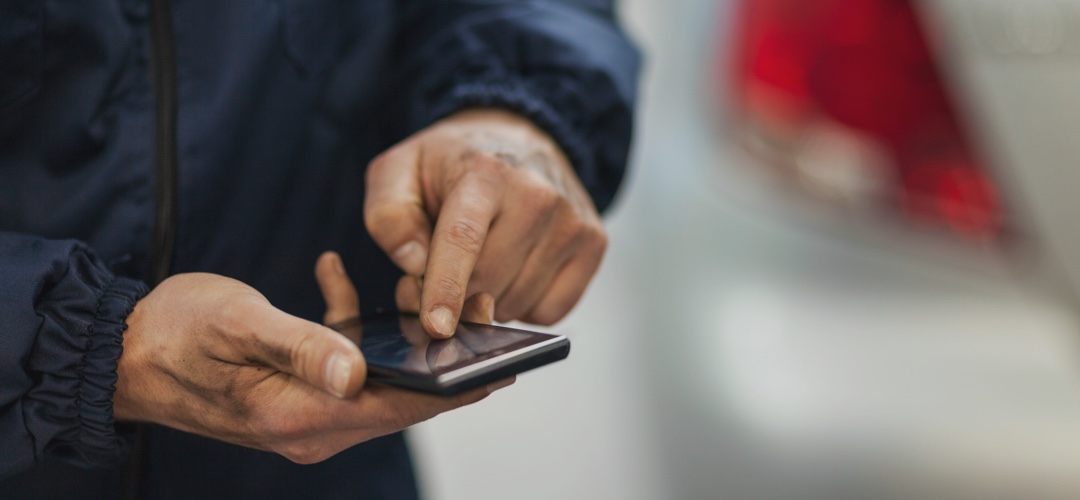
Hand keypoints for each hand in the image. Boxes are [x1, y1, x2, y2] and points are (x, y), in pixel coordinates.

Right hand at [113, 252, 510, 462]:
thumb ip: (301, 346)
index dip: (457, 387)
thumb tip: (359, 371)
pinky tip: (336, 277)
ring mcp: (303, 410)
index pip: (401, 406)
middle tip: (482, 310)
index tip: (505, 365)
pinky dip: (347, 323)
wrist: (117, 352)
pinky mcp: (294, 389)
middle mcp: (310, 425)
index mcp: (301, 417)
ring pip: (377, 378)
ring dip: (400, 337)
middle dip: (443, 358)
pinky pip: (340, 361)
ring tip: (425, 290)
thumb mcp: (237, 326)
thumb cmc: (172, 334)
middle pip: (399, 397)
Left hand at [366, 109, 606, 336]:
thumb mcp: (399, 171)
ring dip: (490, 300)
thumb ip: (389, 216)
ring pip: (518, 303)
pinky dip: (525, 305)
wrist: (517, 138)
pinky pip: (550, 311)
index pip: (463, 239)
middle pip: (488, 282)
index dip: (446, 288)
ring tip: (482, 263)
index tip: (437, 326)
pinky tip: (515, 270)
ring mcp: (571, 221)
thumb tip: (413, 264)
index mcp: (484, 173)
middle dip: (457, 294)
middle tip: (443, 273)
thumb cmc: (451, 165)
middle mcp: (537, 194)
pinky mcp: (593, 243)